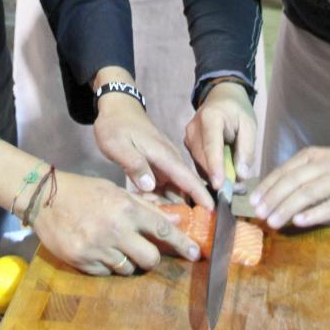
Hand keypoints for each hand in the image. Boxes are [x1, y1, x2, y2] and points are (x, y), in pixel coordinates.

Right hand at [32, 171, 201, 274]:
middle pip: (150, 258)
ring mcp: (98, 247)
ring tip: (114, 246)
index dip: (181, 243)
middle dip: (151, 258)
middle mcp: (115, 229)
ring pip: (128, 269)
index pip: (161, 228)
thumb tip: (172, 220)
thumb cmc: (85, 191)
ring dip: (128, 262)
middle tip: (145, 252)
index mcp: (126, 208)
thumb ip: (142, 207)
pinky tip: (98, 250)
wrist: (45, 198)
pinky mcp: (83, 262)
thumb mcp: (116, 192)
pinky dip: (107, 265)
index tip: (195, 253)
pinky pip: (107, 273)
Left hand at [93, 93, 212, 209]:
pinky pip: (163, 184)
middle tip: (170, 224)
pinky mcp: (157, 164)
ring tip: (157, 217)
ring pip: (172, 187)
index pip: (187, 177)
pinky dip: (159, 196)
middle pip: (182, 187)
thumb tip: (150, 187)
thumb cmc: (116, 125)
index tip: (213, 211)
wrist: (117, 106)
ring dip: (168, 203)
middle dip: (181, 207)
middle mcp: (168, 159)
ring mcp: (163, 161)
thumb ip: (134, 164)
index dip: (200, 195)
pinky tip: (149, 205)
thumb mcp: (118, 145)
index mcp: (163, 154)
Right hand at [184, 81, 256, 190]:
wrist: (221, 97)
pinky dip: (211, 172)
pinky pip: (199, 163)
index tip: (220, 185)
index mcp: (210, 118)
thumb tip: (241, 175)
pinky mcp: (188, 145)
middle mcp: (193, 128)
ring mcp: (188, 137)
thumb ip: (247, 149)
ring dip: (216, 176)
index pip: (211, 145)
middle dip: (219, 177)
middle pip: (203, 159)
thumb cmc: (238, 111)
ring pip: (200, 164)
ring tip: (234, 183)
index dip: (215, 166)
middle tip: (238, 190)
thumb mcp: (249, 125)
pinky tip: (224, 175)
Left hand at [249, 146, 329, 228]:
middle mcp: (322, 167)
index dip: (267, 186)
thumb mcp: (321, 162)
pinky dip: (313, 213)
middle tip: (258, 214)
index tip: (252, 201)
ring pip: (307, 194)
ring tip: (273, 221)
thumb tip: (273, 193)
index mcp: (311, 157)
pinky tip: (299, 222)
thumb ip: (300, 174)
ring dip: (287, 207)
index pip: (284, 171)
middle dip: (273, 199)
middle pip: (292, 182)